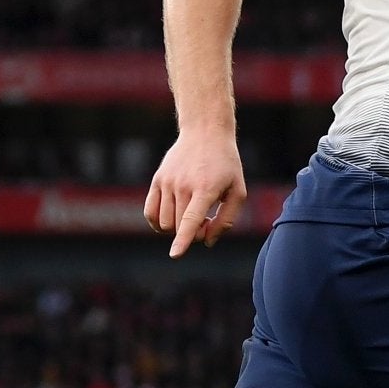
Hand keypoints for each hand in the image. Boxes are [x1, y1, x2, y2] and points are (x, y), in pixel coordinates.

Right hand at [143, 130, 245, 257]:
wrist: (205, 132)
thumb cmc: (226, 165)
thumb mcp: (238, 191)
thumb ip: (226, 219)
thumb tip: (207, 242)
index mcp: (205, 188)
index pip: (190, 219)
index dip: (183, 239)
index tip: (175, 254)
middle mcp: (183, 185)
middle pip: (178, 227)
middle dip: (192, 234)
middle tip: (206, 222)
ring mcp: (167, 181)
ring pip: (163, 222)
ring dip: (176, 229)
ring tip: (191, 216)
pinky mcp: (157, 179)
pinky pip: (150, 211)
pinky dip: (157, 223)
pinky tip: (171, 219)